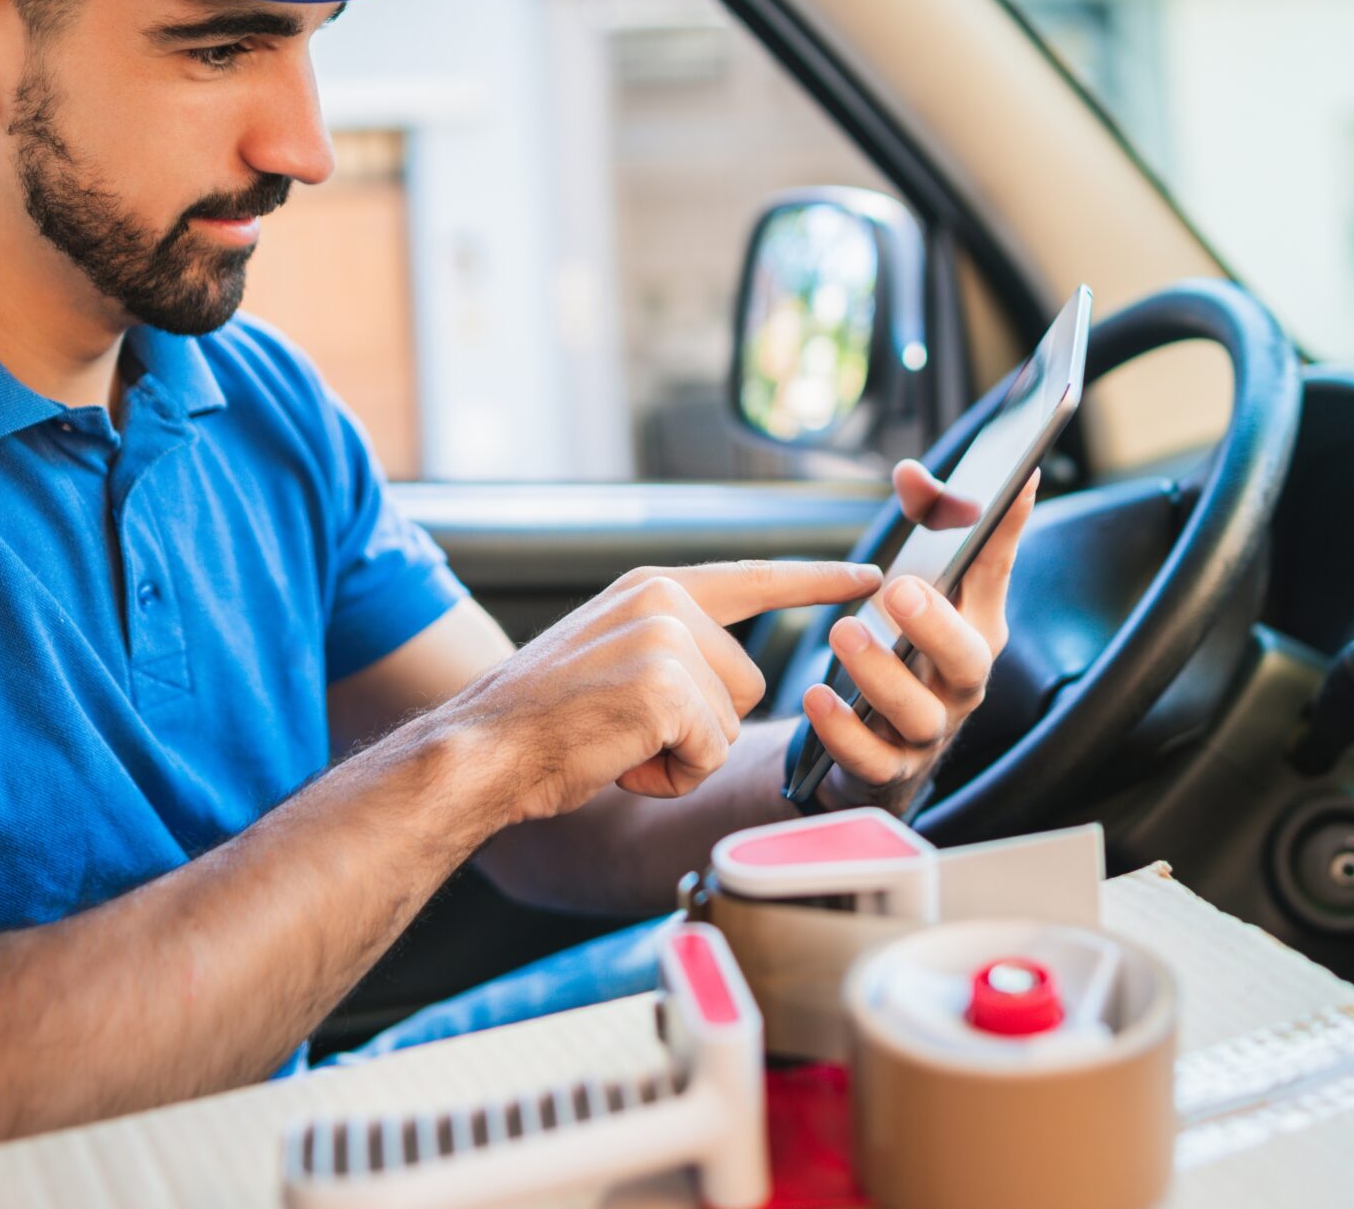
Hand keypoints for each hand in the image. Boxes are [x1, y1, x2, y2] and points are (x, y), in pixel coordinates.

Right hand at [436, 559, 879, 824]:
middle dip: (700, 727)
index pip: (754, 577)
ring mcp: (665, 639)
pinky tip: (620, 761)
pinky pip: (709, 753)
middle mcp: (662, 600)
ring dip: (684, 754)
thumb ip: (671, 648)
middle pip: (749, 683)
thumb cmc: (542, 722)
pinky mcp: (666, 687)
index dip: (818, 581)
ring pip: (731, 723)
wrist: (482, 748)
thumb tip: (738, 680)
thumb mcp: (613, 657)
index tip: (871, 578)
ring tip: (619, 744)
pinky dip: (671, 776)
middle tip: (627, 731)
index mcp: (650, 588)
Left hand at [805, 460, 1037, 812]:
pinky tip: (818, 697)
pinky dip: (844, 730)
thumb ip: (918, 525)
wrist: (877, 747)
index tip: (1019, 477)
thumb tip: (912, 473)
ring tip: (843, 632)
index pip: (995, 573)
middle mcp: (960, 682)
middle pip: (968, 659)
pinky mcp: (889, 768)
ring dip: (881, 672)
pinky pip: (872, 758)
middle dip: (937, 624)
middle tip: (900, 588)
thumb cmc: (904, 653)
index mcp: (974, 628)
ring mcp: (928, 729)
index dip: (1008, 527)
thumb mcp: (912, 589)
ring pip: (918, 712)